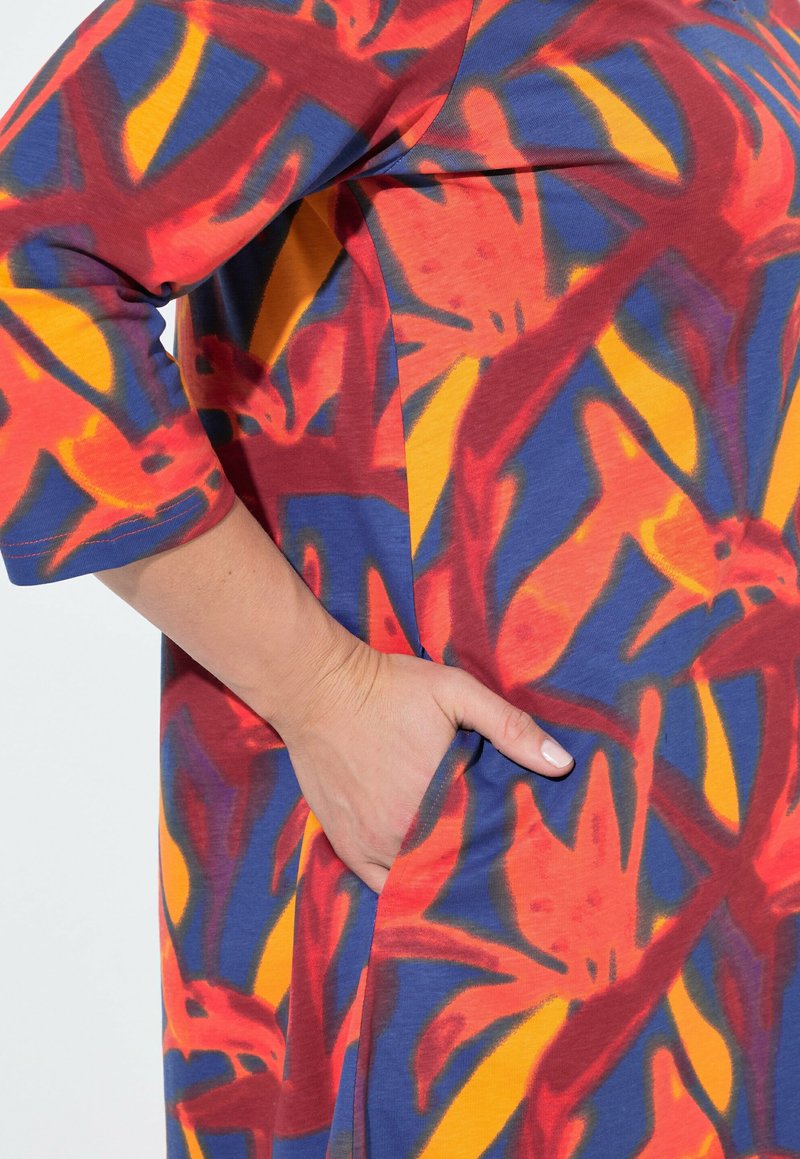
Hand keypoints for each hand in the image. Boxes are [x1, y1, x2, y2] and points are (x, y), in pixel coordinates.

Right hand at [277, 638, 575, 892]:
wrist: (318, 688)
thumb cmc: (391, 688)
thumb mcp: (457, 692)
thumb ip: (510, 727)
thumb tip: (564, 764)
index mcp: (441, 801)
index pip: (488, 846)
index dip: (508, 850)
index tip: (526, 852)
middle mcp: (406, 833)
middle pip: (456, 868)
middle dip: (479, 868)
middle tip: (503, 869)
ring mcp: (372, 844)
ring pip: (420, 883)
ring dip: (443, 880)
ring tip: (468, 876)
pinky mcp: (346, 845)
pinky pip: (380, 887)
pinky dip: (402, 888)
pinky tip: (422, 883)